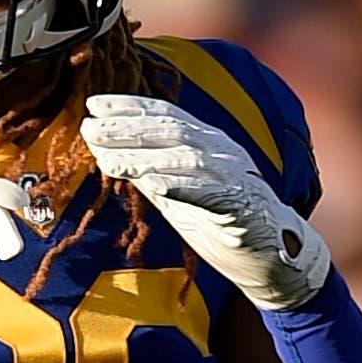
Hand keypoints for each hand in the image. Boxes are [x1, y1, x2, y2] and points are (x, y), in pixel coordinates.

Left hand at [81, 94, 330, 308]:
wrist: (270, 257)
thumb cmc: (219, 223)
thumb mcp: (176, 194)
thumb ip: (148, 172)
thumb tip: (107, 153)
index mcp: (204, 142)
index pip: (163, 116)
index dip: (128, 107)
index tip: (93, 104)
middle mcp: (219, 150)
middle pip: (170, 131)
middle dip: (127, 128)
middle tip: (91, 128)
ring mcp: (234, 176)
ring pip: (187, 158)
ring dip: (146, 157)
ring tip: (111, 161)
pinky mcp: (244, 207)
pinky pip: (213, 193)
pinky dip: (184, 187)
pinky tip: (157, 186)